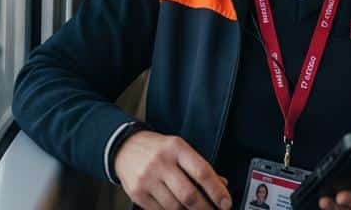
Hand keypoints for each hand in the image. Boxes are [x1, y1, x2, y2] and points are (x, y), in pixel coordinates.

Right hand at [113, 130, 231, 209]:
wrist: (125, 147)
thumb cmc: (156, 149)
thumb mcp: (179, 148)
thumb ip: (199, 166)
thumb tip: (222, 184)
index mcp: (176, 148)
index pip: (202, 172)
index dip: (217, 191)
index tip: (226, 203)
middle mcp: (161, 162)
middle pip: (189, 194)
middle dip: (205, 209)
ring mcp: (147, 179)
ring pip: (175, 207)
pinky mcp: (137, 193)